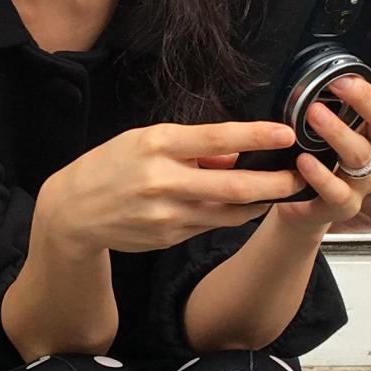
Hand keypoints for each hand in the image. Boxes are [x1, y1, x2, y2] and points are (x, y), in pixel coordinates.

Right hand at [42, 118, 304, 256]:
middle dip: (274, 184)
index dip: (256, 135)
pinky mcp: (168, 238)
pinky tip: (238, 207)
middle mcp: (163, 181)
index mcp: (156, 146)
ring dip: (258, 204)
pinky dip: (228, 216)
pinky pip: (209, 225)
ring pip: (228, 213)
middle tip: (298, 177)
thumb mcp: (143, 141)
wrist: (72, 213)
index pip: (217, 138)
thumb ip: (191, 147)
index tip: (286, 132)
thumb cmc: (110, 167)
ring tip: (277, 192)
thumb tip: (234, 152)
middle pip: (234, 187)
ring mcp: (166, 215)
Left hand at [286, 36, 370, 225]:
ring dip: (338, 131)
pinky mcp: (345, 204)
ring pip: (361, 154)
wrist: (304, 207)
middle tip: (338, 82)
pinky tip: (304, 161)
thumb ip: (330, 95)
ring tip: (313, 114)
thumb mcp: (328, 122)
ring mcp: (363, 180)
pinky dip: (320, 174)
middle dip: (366, 99)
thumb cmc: (318, 155)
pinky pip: (337, 190)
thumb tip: (315, 54)